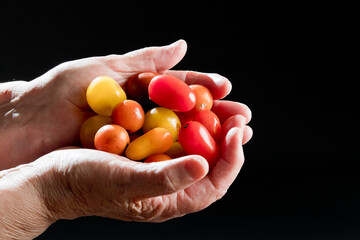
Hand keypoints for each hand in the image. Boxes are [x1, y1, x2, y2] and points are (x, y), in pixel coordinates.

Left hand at [0, 40, 251, 169]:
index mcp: (139, 91)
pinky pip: (159, 160)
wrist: (25, 127)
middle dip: (215, 116)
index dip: (206, 87)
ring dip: (207, 140)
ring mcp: (136, 140)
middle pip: (187, 116)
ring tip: (233, 138)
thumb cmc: (59, 93)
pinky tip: (202, 160)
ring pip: (179, 140)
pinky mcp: (127, 161)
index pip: (180, 88)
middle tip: (242, 117)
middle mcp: (142, 116)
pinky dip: (181, 160)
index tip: (228, 88)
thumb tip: (183, 45)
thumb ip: (144, 60)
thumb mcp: (103, 68)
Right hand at [0, 107, 246, 238]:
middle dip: (228, 141)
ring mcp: (155, 169)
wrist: (49, 177)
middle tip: (240, 117)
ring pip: (194, 149)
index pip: (214, 184)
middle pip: (209, 165)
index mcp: (168, 201)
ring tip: (225, 110)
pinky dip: (185, 123)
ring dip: (211, 130)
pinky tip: (191, 108)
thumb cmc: (83, 182)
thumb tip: (203, 166)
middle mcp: (166, 187)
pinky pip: (173, 138)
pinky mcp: (143, 154)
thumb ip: (164, 178)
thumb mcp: (124, 181)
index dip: (232, 158)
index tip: (238, 132)